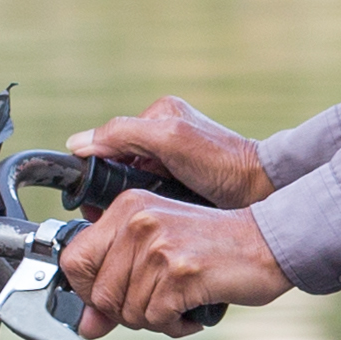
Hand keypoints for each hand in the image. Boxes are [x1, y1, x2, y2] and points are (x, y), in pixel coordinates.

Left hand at [59, 195, 289, 339]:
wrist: (269, 243)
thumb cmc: (216, 247)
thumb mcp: (158, 253)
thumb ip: (117, 284)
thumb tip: (86, 327)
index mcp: (127, 207)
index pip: (74, 260)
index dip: (87, 290)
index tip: (110, 298)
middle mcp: (138, 222)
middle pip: (101, 295)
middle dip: (126, 312)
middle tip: (157, 303)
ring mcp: (159, 246)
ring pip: (128, 312)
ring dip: (155, 320)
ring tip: (180, 302)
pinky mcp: (180, 273)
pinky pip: (157, 320)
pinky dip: (175, 326)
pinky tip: (192, 310)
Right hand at [66, 97, 268, 208]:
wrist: (262, 192)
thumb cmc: (223, 163)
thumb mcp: (170, 140)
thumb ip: (124, 134)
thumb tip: (78, 143)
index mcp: (158, 115)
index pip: (109, 141)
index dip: (96, 169)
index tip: (90, 197)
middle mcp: (162, 134)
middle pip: (117, 164)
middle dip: (110, 190)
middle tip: (106, 215)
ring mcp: (171, 160)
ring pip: (130, 184)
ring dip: (125, 203)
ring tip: (123, 224)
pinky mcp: (179, 183)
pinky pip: (148, 196)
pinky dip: (143, 209)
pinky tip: (144, 224)